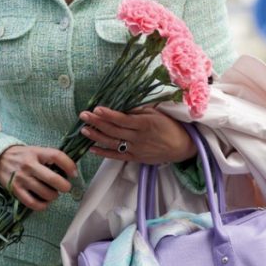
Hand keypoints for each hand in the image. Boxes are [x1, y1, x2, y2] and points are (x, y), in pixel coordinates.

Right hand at [0, 145, 77, 211]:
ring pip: (45, 193)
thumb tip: (70, 171)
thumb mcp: (36, 151)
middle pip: (52, 178)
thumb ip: (50, 158)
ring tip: (53, 193)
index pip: (57, 156)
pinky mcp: (15, 190)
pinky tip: (45, 202)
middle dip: (64, 186)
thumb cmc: (23, 156)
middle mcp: (29, 165)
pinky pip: (33, 203)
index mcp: (36, 152)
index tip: (74, 173)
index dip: (69, 165)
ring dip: (54, 196)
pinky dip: (43, 205)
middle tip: (65, 187)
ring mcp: (21, 178)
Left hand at [79, 106, 195, 164]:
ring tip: (84, 130)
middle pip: (114, 130)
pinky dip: (103, 152)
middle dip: (97, 122)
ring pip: (112, 143)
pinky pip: (116, 156)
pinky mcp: (135, 158)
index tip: (96, 109)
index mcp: (145, 124)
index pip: (123, 120)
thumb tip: (121, 107)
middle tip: (83, 115)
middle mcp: (139, 138)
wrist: (181, 147)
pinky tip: (92, 148)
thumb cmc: (169, 126)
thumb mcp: (156, 114)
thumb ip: (138, 111)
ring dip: (97, 136)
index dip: (108, 115)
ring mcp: (136, 149)